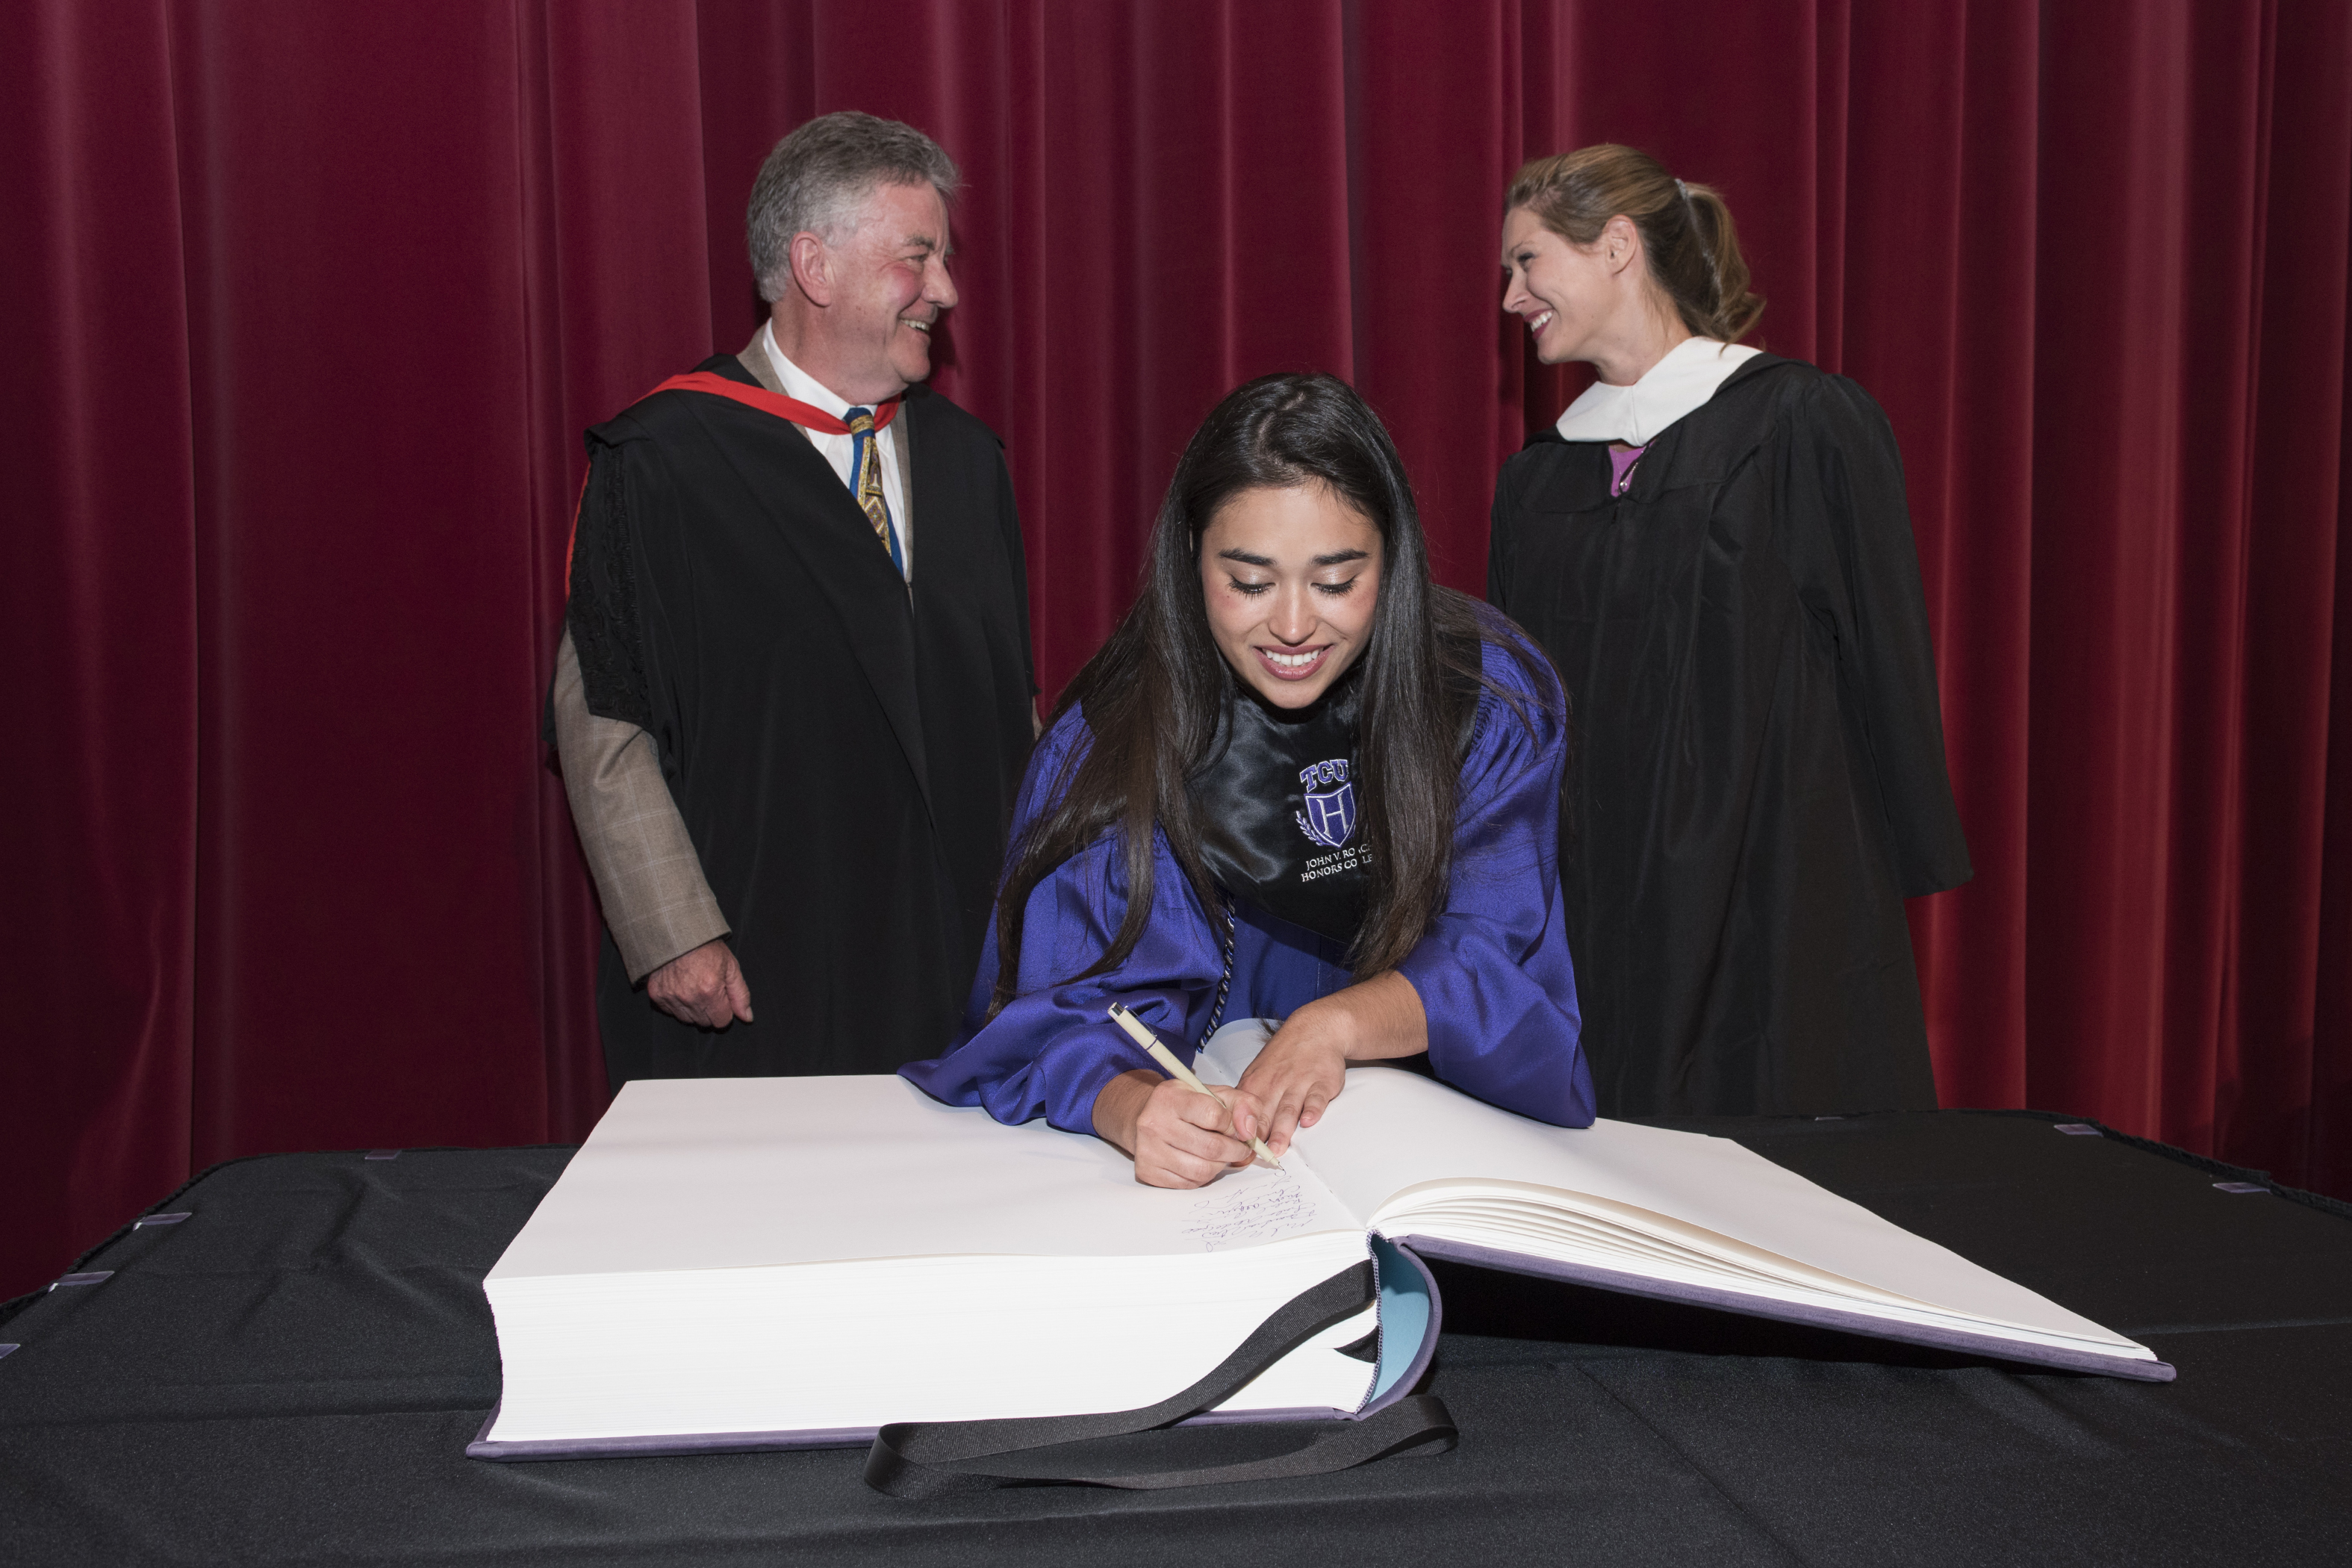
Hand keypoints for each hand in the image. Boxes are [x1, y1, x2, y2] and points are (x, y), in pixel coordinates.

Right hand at [646, 938, 752, 1028]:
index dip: (725, 1010)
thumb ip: (740, 995)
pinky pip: (669, 1011)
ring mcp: (670, 997)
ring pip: (686, 1019)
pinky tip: (680, 987)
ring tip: (693, 987)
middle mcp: (689, 997)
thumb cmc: (707, 947)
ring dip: (692, 1009)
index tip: (721, 997)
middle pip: (704, 1022)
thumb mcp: (731, 967)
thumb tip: (747, 1018)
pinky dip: (676, 1003)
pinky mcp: (656, 994)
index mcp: (710, 991)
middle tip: (707, 989)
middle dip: (709, 1010)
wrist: (677, 932)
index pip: (722, 1021)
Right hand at [1092, 1069, 1266, 1187]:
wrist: (1146, 1117)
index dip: (1232, 1125)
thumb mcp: (1213, 1093)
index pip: (1214, 1115)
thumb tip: (1250, 1131)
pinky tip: (1202, 1163)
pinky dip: (1203, 1177)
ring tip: (1221, 1156)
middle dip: (1235, 1151)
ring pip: (1202, 1170)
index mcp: (1171, 1098)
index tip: (1234, 1127)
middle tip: (1240, 1149)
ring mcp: (1148, 1150)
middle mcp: (1154, 1123)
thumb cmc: (1184, 1105)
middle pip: (1211, 1148)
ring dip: (1220, 1166)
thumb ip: (1242, 1104)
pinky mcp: (1147, 1171)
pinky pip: (1188, 1183)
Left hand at [1237, 972, 1427, 1155]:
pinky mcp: (1322, 1083)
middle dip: (1260, 1136)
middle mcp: (1275, 1084)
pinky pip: (1316, 1098)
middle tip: (1256, 1156)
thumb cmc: (1284, 1058)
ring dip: (1283, 1129)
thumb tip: (1237, 1133)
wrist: (1315, 1030)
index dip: (1240, 1133)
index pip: (1244, 1112)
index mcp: (1256, 1084)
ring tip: (1279, 1148)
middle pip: (1265, 1113)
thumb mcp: (1258, 1074)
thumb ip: (1250, 1103)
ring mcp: (1299, 1083)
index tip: (1238, 1151)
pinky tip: (1309, 1121)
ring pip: (1288, 1108)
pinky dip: (1313, 1109)